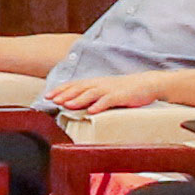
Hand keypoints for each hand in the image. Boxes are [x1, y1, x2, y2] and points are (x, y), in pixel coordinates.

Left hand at [43, 70, 167, 112]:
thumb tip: (74, 103)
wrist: (147, 84)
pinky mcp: (121, 96)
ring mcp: (110, 89)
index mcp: (94, 83)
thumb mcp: (105, 89)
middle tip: (52, 100)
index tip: (47, 95)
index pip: (73, 85)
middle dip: (64, 94)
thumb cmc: (124, 89)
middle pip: (79, 88)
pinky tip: (91, 111)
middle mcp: (99, 84)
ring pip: (91, 94)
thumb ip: (91, 95)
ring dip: (78, 100)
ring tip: (67, 105)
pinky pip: (108, 101)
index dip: (60, 90)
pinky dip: (99, 105)